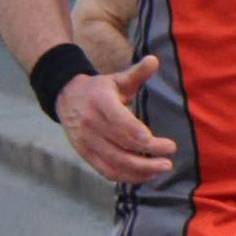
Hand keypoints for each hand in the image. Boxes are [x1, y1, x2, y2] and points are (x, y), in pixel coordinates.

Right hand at [59, 55, 174, 185]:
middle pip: (122, 144)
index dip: (137, 133)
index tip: (158, 141)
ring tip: (163, 167)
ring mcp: (86, 141)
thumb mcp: (116, 79)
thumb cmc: (100, 89)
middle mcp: (91, 124)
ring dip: (141, 169)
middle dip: (148, 152)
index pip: (119, 120)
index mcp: (100, 102)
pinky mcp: (85, 154)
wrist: (66, 97)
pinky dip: (127, 176)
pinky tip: (147, 175)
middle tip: (170, 154)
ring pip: (115, 161)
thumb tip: (155, 60)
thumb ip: (136, 73)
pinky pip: (106, 171)